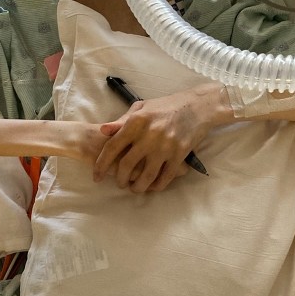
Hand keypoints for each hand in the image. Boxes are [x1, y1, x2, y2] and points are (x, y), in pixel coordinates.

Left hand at [92, 88, 218, 192]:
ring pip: (146, 176)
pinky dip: (157, 186)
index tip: (96, 177)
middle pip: (126, 165)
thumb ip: (121, 121)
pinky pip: (165, 177)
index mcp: (136, 121)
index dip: (101, 165)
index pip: (112, 147)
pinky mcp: (179, 154)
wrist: (197, 106)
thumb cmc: (166, 106)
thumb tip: (102, 131)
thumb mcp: (141, 108)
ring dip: (137, 187)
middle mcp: (148, 134)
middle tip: (120, 183)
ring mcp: (165, 146)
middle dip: (119, 179)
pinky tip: (152, 187)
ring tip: (134, 189)